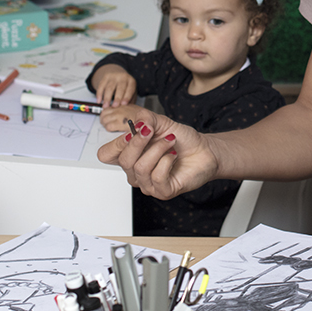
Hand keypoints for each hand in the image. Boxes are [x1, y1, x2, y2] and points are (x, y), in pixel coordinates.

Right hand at [91, 64, 136, 105]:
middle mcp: (123, 77)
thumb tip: (126, 109)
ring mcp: (114, 76)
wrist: (119, 74)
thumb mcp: (131, 92)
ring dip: (107, 98)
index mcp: (131, 82)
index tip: (123, 104)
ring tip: (105, 106)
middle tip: (114, 106)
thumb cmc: (126, 88)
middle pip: (120, 88)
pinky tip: (98, 101)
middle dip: (117, 98)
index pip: (130, 89)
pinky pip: (101, 85)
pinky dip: (99, 94)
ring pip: (110, 87)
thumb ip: (130, 100)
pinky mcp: (106, 76)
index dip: (127, 97)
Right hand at [96, 108, 218, 199]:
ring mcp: (149, 184)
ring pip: (141, 168)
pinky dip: (167, 160)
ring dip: (158, 149)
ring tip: (170, 141)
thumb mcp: (162, 123)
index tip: (132, 131)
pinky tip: (174, 155)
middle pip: (124, 161)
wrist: (205, 150)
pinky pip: (157, 176)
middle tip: (153, 131)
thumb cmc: (183, 140)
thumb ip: (147, 119)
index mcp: (131, 156)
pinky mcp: (163, 191)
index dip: (116, 143)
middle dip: (139, 142)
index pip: (106, 155)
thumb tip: (138, 123)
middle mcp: (136, 172)